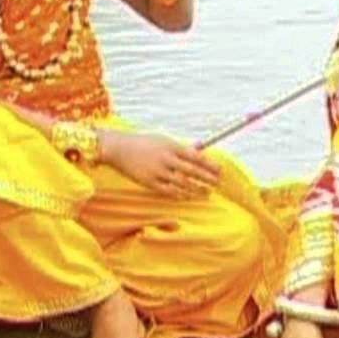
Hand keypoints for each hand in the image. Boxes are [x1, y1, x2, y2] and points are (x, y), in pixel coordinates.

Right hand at [99, 130, 220, 198]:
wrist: (119, 148)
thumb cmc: (143, 143)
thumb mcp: (163, 140)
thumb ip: (179, 148)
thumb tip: (198, 152)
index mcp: (171, 146)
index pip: (195, 156)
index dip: (209, 164)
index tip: (219, 170)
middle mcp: (167, 159)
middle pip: (192, 171)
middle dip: (207, 178)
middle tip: (217, 183)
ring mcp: (158, 171)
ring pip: (182, 183)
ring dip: (196, 189)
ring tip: (207, 192)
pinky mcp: (150, 182)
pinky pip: (169, 191)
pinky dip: (180, 194)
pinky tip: (188, 196)